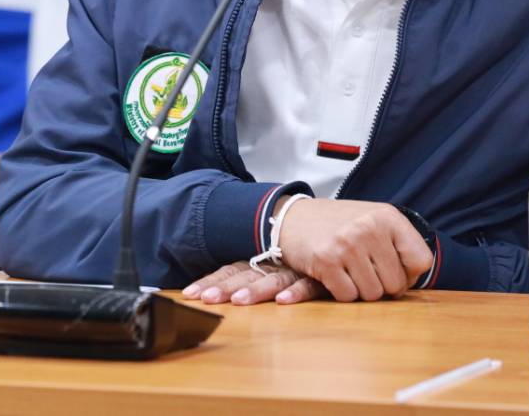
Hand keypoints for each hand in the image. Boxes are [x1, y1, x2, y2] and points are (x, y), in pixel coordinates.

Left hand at [183, 260, 327, 304]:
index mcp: (261, 259)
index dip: (211, 281)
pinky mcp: (321, 276)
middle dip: (224, 288)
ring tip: (239, 301)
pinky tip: (284, 300)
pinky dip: (296, 292)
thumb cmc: (303, 246)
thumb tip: (220, 283)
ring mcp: (297, 268)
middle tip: (206, 300)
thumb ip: (253, 270)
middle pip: (246, 274)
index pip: (232, 269)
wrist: (338, 227)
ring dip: (256, 290)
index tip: (189, 294)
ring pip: (273, 279)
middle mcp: (275, 262)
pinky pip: (309, 284)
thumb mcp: (275, 258)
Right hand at [274, 198, 433, 301]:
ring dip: (360, 290)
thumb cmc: (339, 225)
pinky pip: (348, 297)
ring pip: (373, 294)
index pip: (421, 261)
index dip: (409, 274)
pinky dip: (341, 293)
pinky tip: (333, 275)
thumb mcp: (373, 221)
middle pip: (396, 284)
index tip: (391, 269)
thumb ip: (399, 245)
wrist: (292, 217)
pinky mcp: (326, 261)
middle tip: (363, 271)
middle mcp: (369, 228)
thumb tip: (413, 281)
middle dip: (381, 285)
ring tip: (348, 270)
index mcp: (387, 216)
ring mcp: (347, 244)